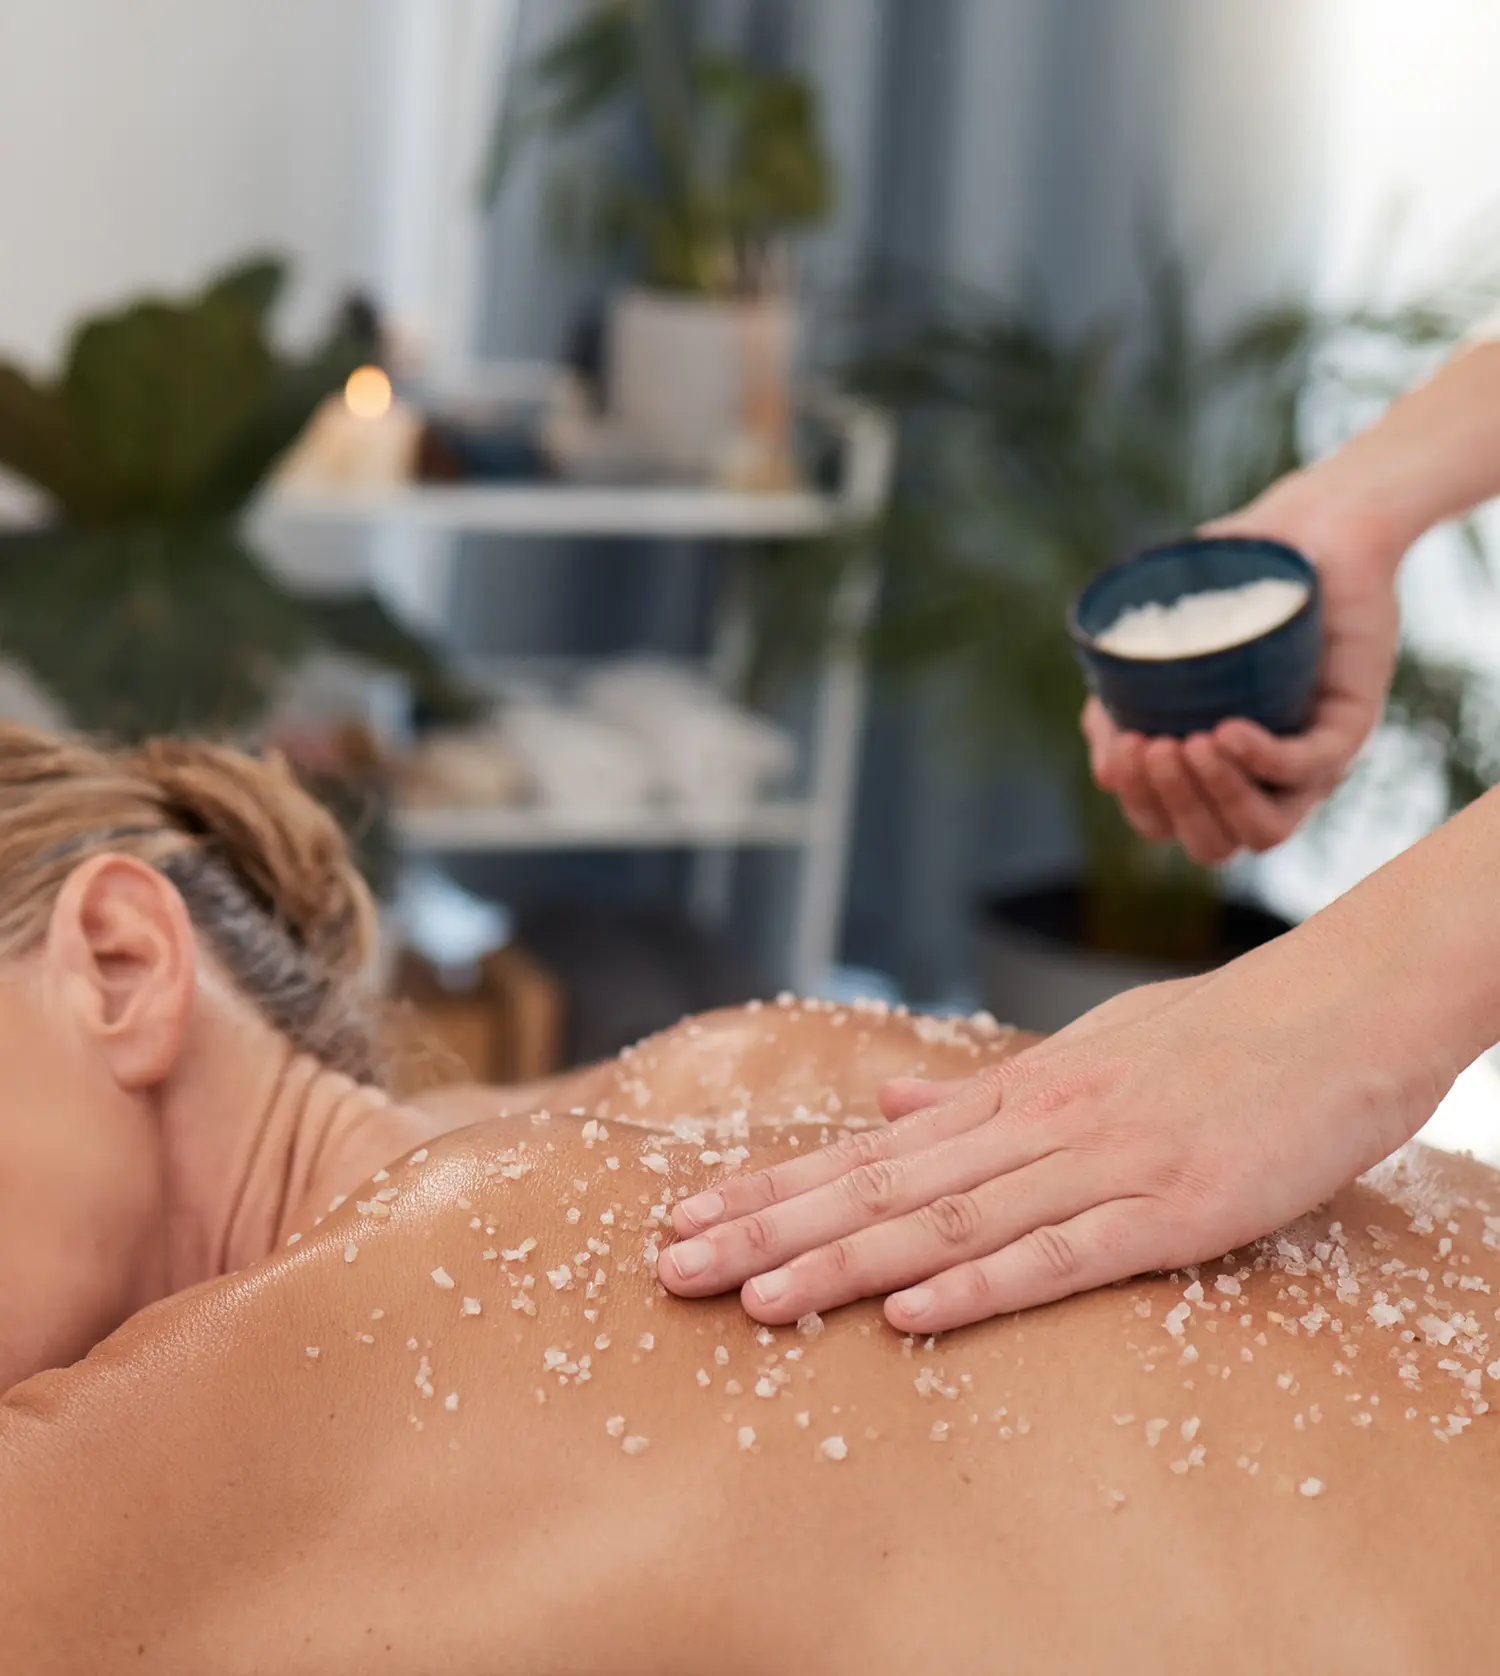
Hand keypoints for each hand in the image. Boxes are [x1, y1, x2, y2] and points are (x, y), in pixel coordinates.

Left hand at [657, 937, 1441, 1332]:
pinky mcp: (1174, 1209)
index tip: (686, 1217)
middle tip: (671, 1266)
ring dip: (843, 1260)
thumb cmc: (1214, 1037)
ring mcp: (1102, 1165)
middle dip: (769, 1228)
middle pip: (881, 1187)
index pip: (866, 1153)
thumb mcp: (1083, 1052)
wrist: (1341, 1009)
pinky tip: (908, 1311)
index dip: (771, 1187)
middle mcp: (1036, 1126)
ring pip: (949, 1221)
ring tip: (750, 1296)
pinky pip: (1063, 1254)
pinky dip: (982, 1285)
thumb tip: (886, 1102)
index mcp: (1014, 1097)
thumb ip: (981, 1090)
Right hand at [1084, 475, 1403, 861]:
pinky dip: (1263, 760)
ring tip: (1190, 743)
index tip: (1123, 748)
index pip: (1168, 826)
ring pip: (1265, 831)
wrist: (1300, 531)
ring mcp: (1311, 761)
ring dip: (1217, 797)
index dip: (1141, 804)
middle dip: (1173, 804)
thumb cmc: (1220, 592)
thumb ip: (1122, 705)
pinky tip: (1228, 729)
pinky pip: (1311, 766)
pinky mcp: (1351, 723)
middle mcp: (1263, 781)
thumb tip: (1109, 771)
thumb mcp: (1154, 649)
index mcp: (1213, 772)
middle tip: (1154, 746)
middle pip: (1213, 844)